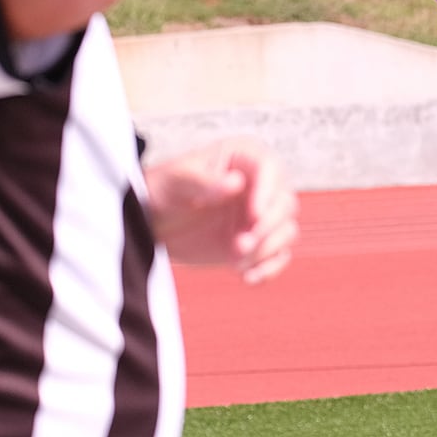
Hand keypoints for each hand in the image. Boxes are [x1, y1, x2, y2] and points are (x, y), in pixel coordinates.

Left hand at [144, 137, 298, 284]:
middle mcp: (261, 185)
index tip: (254, 215)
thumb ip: (206, 181)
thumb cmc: (163, 190)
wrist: (150, 222)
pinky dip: (268, 268)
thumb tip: (236, 183)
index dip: (267, 192)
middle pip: (285, 203)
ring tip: (237, 260)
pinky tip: (248, 277)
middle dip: (267, 227)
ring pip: (286, 230)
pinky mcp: (257, 242)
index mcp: (246, 159)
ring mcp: (260, 215)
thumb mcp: (177, 181)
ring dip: (267, 248)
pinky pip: (278, 256)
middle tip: (240, 245)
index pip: (271, 170)